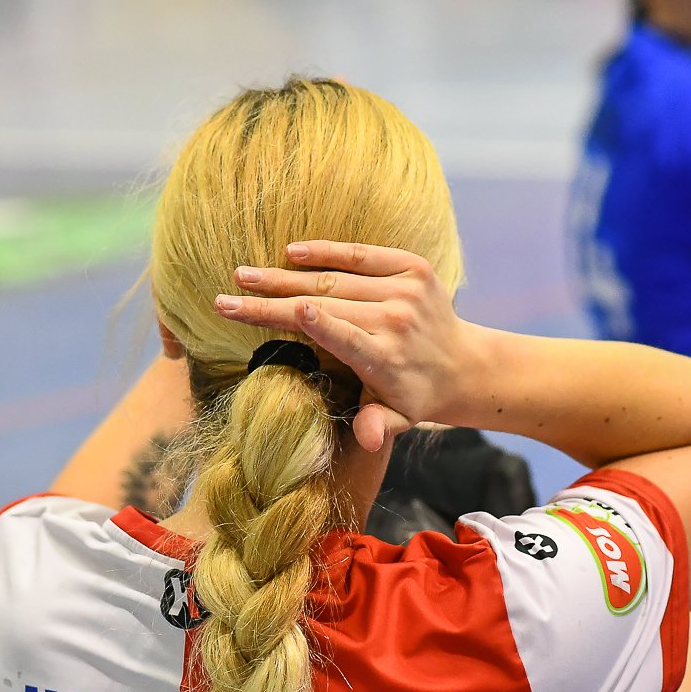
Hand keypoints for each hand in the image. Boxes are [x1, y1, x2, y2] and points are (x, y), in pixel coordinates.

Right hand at [213, 241, 467, 450]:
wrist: (464, 364)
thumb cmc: (416, 397)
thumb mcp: (398, 420)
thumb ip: (378, 426)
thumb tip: (367, 440)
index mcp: (387, 359)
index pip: (346, 337)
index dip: (316, 324)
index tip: (286, 311)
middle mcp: (396, 320)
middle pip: (325, 306)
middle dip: (271, 302)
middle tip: (226, 299)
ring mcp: (405, 290)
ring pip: (336, 280)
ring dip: (285, 276)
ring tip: (245, 275)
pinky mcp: (412, 267)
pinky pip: (362, 254)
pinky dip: (327, 251)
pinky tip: (292, 251)